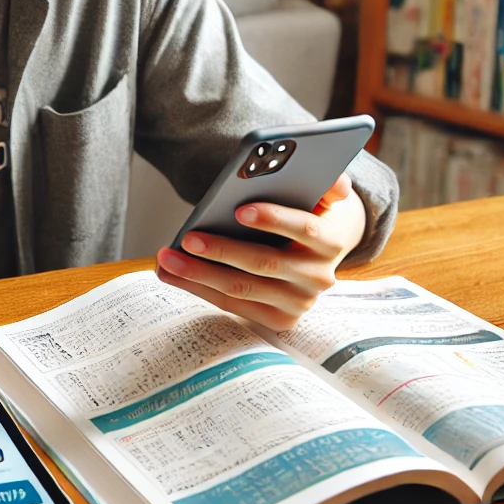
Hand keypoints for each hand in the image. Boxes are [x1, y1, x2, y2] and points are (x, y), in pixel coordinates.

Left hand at [155, 173, 365, 331]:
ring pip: (242, 288)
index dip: (274, 219)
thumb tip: (337, 183)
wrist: (315, 256)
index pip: (305, 228)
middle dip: (223, 251)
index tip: (240, 209)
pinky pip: (232, 304)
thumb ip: (330, 185)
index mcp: (332, 241)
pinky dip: (199, 289)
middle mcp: (318, 278)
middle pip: (264, 263)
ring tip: (166, 258)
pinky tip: (172, 274)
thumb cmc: (306, 216)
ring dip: (199, 275)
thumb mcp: (321, 198)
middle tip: (188, 238)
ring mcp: (298, 303)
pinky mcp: (278, 319)